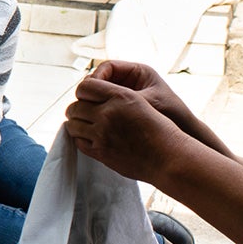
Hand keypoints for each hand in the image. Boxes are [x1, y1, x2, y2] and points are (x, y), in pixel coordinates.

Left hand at [64, 73, 185, 180]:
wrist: (170, 157)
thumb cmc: (160, 130)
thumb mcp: (141, 102)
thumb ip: (117, 97)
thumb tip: (94, 92)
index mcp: (121, 96)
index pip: (85, 86)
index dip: (83, 91)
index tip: (86, 96)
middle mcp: (109, 113)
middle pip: (75, 106)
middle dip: (77, 109)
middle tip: (82, 112)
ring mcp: (103, 133)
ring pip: (73, 124)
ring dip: (76, 124)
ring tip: (83, 125)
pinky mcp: (101, 151)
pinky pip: (78, 142)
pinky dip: (80, 139)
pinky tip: (88, 137)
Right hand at [87, 59, 192, 130]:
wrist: (184, 135)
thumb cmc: (172, 115)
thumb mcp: (146, 102)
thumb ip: (122, 96)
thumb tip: (93, 92)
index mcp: (139, 72)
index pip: (107, 67)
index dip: (96, 77)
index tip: (90, 90)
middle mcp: (131, 82)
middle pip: (101, 80)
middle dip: (92, 91)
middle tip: (86, 103)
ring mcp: (126, 96)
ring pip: (100, 95)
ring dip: (93, 103)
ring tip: (89, 114)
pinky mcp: (123, 110)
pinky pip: (104, 107)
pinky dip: (98, 112)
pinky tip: (96, 122)